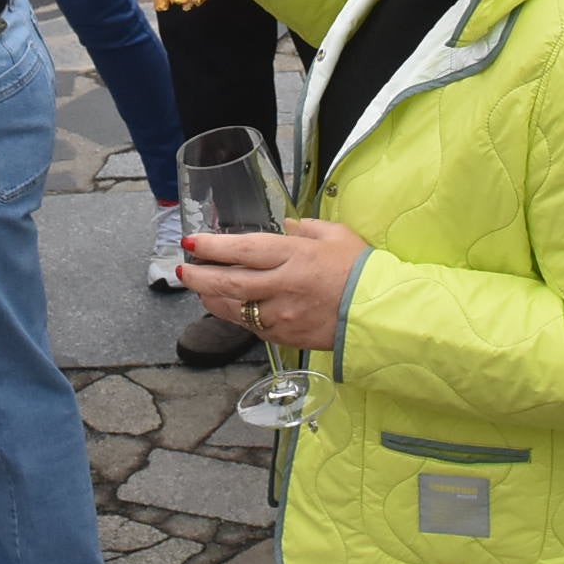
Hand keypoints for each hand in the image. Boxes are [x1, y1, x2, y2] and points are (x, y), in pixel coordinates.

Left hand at [181, 218, 370, 351]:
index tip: (191, 243)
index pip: (244, 250)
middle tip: (183, 270)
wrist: (380, 313)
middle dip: (199, 277)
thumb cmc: (361, 270)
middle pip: (229, 283)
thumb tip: (287, 226)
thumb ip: (307, 228)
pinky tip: (228, 308)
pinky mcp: (285, 337)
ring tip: (199, 288)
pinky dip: (236, 316)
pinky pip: (252, 326)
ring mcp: (282, 315)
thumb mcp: (336, 235)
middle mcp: (283, 286)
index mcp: (295, 256)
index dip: (213, 247)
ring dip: (212, 299)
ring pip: (235, 309)